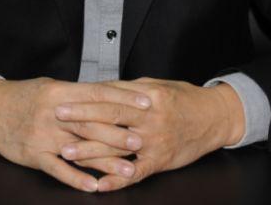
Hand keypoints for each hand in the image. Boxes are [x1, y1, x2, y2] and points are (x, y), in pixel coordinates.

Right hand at [0, 77, 152, 191]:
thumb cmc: (25, 96)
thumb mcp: (52, 86)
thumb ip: (79, 93)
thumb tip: (109, 94)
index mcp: (61, 92)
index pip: (98, 94)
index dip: (123, 99)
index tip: (146, 103)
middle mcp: (55, 114)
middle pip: (92, 123)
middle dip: (119, 133)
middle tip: (143, 140)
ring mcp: (44, 136)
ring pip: (79, 149)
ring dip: (105, 161)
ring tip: (128, 170)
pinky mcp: (34, 154)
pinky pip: (57, 169)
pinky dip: (75, 178)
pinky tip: (93, 186)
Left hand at [54, 78, 244, 191]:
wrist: (214, 117)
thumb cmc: (183, 98)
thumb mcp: (155, 86)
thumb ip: (126, 89)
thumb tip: (96, 87)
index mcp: (147, 98)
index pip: (109, 100)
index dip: (84, 103)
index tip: (62, 103)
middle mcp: (150, 119)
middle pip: (109, 121)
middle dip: (80, 122)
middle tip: (56, 123)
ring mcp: (155, 142)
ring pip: (118, 148)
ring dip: (90, 152)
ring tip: (66, 153)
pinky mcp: (161, 161)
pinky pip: (136, 173)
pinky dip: (117, 180)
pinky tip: (99, 185)